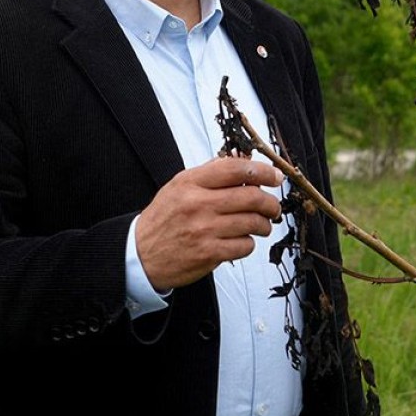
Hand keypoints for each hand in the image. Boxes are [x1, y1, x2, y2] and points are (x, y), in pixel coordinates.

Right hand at [134, 156, 283, 290]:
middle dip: (271, 202)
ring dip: (264, 224)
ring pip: (253, 222)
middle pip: (251, 197)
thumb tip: (241, 160)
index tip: (275, 177)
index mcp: (190, 183)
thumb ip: (209, 173)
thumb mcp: (178, 186)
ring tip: (261, 224)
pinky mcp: (209, 253)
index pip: (235, 169)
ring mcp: (204, 230)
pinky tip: (241, 240)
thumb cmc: (163, 219)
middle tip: (273, 206)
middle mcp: (198, 204)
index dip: (262, 171)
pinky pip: (245, 246)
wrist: (141, 254)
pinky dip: (249, 243)